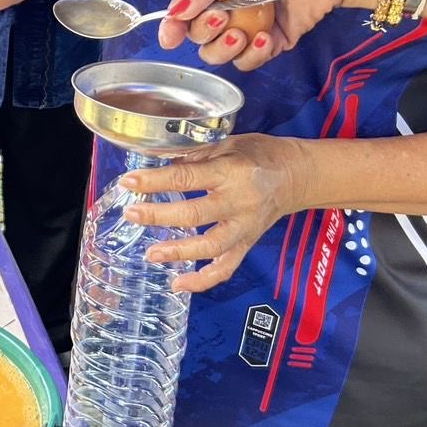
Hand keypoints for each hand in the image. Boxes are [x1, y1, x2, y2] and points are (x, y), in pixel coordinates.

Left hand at [116, 133, 308, 293]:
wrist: (296, 175)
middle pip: (195, 214)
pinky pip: (226, 267)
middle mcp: (240, 202)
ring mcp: (245, 227)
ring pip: (210, 246)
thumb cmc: (259, 154)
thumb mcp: (227, 143)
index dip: (155, 181)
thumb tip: (156, 163)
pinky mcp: (247, 244)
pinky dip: (203, 280)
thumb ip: (194, 156)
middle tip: (132, 214)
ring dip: (178, 252)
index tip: (130, 182)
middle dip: (159, 216)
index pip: (187, 178)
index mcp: (232, 172)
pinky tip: (178, 283)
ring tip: (151, 254)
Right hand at [158, 0, 384, 70]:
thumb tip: (178, 10)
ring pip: (219, 54)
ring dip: (223, 48)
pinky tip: (265, 37)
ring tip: (240, 32)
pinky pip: (250, 61)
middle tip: (220, 18)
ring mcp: (249, 28)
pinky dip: (253, 54)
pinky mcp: (273, 43)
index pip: (185, 12)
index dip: (173, 26)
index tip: (170, 36)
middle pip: (198, 36)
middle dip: (202, 32)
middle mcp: (228, 10)